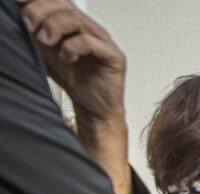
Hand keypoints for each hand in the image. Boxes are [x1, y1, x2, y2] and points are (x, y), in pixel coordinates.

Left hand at [20, 0, 126, 121]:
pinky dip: (73, 47)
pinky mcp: (113, 55)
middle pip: (63, 4)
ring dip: (54, 27)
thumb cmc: (73, 78)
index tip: (16, 3)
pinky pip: (91, 42)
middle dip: (40, 11)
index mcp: (70, 22)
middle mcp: (87, 26)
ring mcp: (101, 39)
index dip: (34, 0)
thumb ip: (34, 34)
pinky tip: (67, 58)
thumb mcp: (44, 52)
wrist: (92, 106)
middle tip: (28, 24)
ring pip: (75, 19)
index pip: (54, 0)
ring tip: (45, 41)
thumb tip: (19, 19)